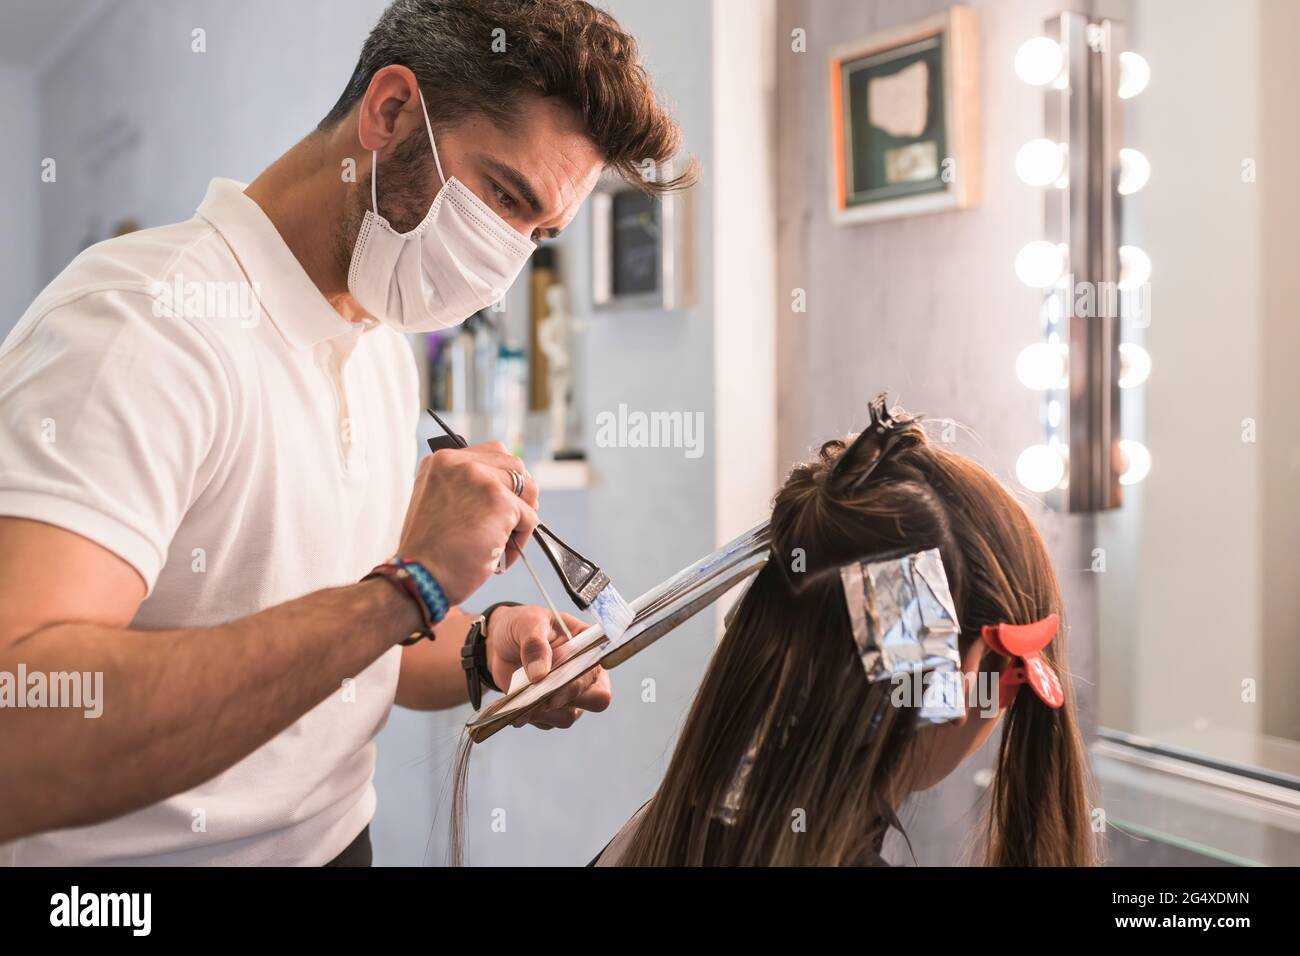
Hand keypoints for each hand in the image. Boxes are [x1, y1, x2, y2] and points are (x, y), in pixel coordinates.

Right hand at [397, 442, 539, 605]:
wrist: (420, 578)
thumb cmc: (429, 552)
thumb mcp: (437, 504)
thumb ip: (466, 489)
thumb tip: (506, 492)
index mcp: (441, 461)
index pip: (492, 453)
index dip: (503, 479)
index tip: (501, 503)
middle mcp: (459, 462)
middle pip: (515, 465)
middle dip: (520, 495)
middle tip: (511, 523)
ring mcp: (480, 479)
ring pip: (526, 489)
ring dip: (522, 517)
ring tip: (502, 543)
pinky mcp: (499, 501)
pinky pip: (529, 518)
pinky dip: (521, 540)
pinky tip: (499, 555)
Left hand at [485, 605, 612, 729]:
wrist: (498, 643)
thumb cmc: (522, 626)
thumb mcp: (528, 623)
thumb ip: (535, 644)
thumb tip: (540, 675)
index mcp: (590, 647)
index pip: (600, 669)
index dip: (586, 678)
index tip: (559, 680)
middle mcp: (585, 673)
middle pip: (596, 700)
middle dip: (568, 700)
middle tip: (542, 695)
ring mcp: (569, 694)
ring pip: (569, 716)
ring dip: (545, 712)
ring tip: (521, 702)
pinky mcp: (550, 709)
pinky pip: (547, 722)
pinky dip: (531, 717)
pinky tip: (515, 707)